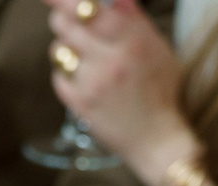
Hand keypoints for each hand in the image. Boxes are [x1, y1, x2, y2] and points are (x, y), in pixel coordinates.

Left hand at [45, 0, 190, 182]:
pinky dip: (66, 74)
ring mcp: (93, 82)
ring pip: (59, 49)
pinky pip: (58, 76)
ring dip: (65, 48)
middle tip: (69, 23)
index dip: (66, 0)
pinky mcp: (80, 103)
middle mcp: (112, 59)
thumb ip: (134, 20)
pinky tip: (82, 80)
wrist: (157, 139)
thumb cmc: (160, 91)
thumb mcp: (158, 48)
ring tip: (83, 58)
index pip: (91, 8)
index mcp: (134, 40)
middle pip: (66, 24)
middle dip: (62, 19)